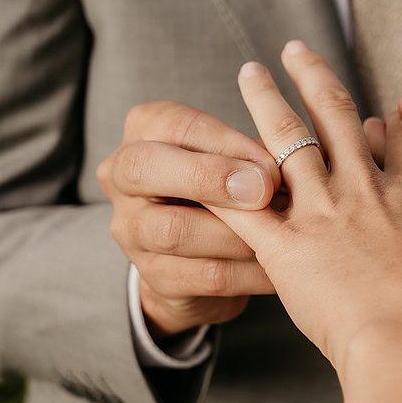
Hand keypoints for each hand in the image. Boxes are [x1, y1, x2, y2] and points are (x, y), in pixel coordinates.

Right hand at [96, 102, 280, 338]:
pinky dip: (246, 273)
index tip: (270, 164)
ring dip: (235, 234)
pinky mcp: (151, 276)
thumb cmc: (225, 186)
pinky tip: (277, 270)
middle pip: (145, 169)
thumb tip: (279, 168)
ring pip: (172, 230)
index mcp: (143, 130)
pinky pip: (202, 275)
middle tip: (262, 193)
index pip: (175, 126)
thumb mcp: (235, 158)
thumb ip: (251, 157)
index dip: (225, 143)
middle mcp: (120, 176)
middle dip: (209, 178)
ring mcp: (129, 229)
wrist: (203, 251)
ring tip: (281, 235)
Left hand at [207, 42, 401, 371]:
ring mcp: (325, 213)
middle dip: (315, 78)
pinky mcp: (288, 247)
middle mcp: (368, 190)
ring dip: (265, 100)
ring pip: (289, 139)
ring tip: (249, 71)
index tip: (379, 110)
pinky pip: (244, 205)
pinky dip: (220, 181)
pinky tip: (200, 158)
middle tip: (296, 48)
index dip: (389, 118)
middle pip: (338, 116)